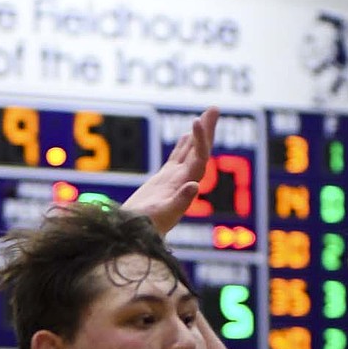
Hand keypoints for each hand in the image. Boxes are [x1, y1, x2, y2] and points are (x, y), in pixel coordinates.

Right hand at [122, 107, 218, 234]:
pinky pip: (177, 160)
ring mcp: (173, 182)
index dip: (201, 141)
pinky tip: (186, 136)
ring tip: (205, 116)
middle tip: (215, 109)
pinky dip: (183, 146)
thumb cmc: (144, 230)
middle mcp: (182, 182)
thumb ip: (179, 201)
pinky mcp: (163, 183)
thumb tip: (194, 185)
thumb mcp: (162, 216)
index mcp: (183, 187)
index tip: (196, 122)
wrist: (133, 240)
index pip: (199, 159)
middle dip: (207, 131)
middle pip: (200, 152)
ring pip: (189, 153)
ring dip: (198, 135)